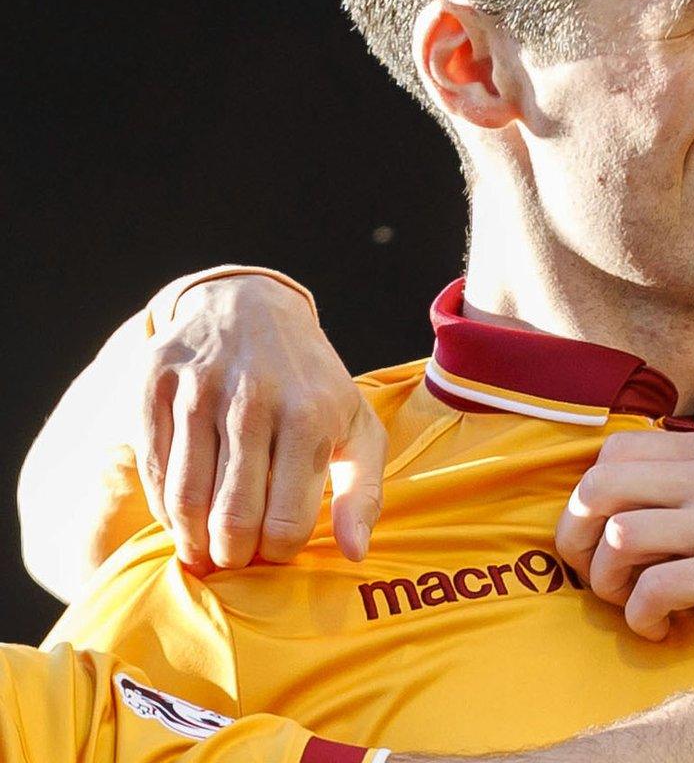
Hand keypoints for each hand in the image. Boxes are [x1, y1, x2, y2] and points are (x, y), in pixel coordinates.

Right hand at [138, 274, 383, 568]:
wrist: (251, 307)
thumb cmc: (312, 382)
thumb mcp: (356, 426)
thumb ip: (363, 492)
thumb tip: (354, 554)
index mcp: (311, 417)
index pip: (286, 523)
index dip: (277, 554)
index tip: (274, 554)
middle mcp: (254, 403)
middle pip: (232, 519)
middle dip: (232, 557)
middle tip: (234, 561)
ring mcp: (200, 393)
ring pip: (187, 501)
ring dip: (193, 542)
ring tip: (204, 552)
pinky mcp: (157, 387)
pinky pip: (154, 472)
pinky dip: (165, 508)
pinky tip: (181, 518)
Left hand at [556, 432, 693, 637]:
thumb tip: (679, 473)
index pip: (616, 451)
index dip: (588, 492)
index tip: (597, 526)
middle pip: (598, 489)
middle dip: (573, 535)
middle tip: (588, 569)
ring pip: (619, 540)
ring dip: (606, 581)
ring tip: (629, 602)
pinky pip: (657, 591)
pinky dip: (642, 616)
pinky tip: (663, 627)